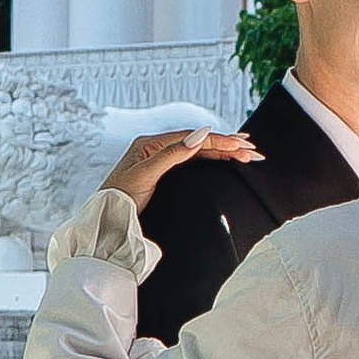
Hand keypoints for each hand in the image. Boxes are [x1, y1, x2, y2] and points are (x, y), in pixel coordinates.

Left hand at [106, 127, 260, 215]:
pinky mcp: (162, 175)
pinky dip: (211, 160)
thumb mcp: (145, 175)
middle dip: (227, 145)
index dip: (219, 140)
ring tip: (246, 153)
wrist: (105, 222)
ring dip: (222, 152)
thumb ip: (172, 155)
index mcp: (150, 144)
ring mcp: (158, 161)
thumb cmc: (118, 200)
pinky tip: (223, 159)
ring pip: (197, 152)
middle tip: (253, 150)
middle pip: (197, 143)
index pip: (192, 138)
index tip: (241, 144)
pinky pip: (191, 163)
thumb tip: (199, 135)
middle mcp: (155, 149)